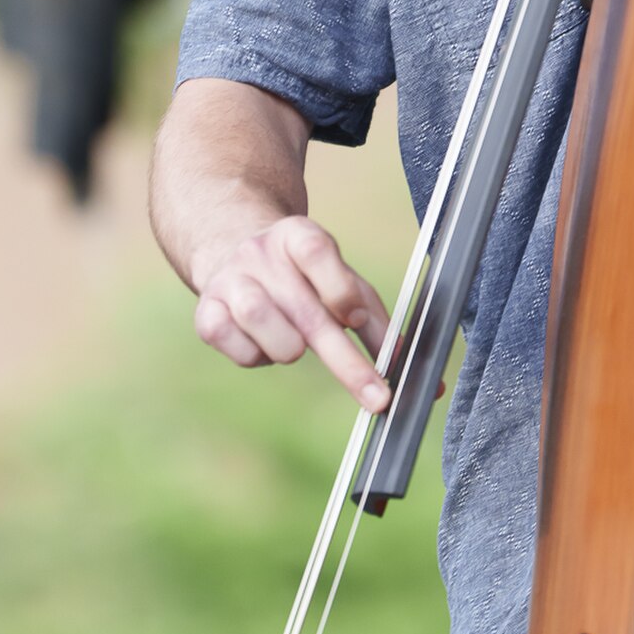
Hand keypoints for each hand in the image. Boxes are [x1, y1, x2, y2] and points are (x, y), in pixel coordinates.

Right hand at [193, 215, 391, 411]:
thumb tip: (427, 384)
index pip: (318, 251)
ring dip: (289, 347)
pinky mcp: (206, 312)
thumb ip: (378, 326)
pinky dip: (257, 356)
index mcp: (298, 236)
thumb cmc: (305, 279)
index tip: (356, 320)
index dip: (339, 287)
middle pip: (305, 309)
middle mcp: (260, 253)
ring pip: (258, 317)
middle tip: (377, 398)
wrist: (235, 255)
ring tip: (296, 347)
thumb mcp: (342, 285)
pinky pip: (236, 348)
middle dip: (346, 362)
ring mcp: (228, 280)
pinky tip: (264, 344)